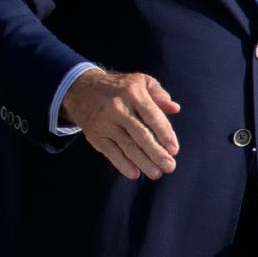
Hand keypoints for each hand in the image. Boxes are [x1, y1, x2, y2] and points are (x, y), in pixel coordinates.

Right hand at [60, 67, 180, 179]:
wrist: (82, 90)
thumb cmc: (120, 88)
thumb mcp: (140, 82)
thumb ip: (159, 94)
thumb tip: (175, 108)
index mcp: (133, 92)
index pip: (152, 115)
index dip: (164, 133)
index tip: (174, 150)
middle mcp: (118, 107)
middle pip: (140, 134)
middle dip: (156, 152)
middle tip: (170, 166)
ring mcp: (105, 122)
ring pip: (127, 145)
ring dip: (143, 162)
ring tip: (156, 174)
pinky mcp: (95, 135)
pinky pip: (111, 152)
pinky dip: (122, 164)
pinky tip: (134, 174)